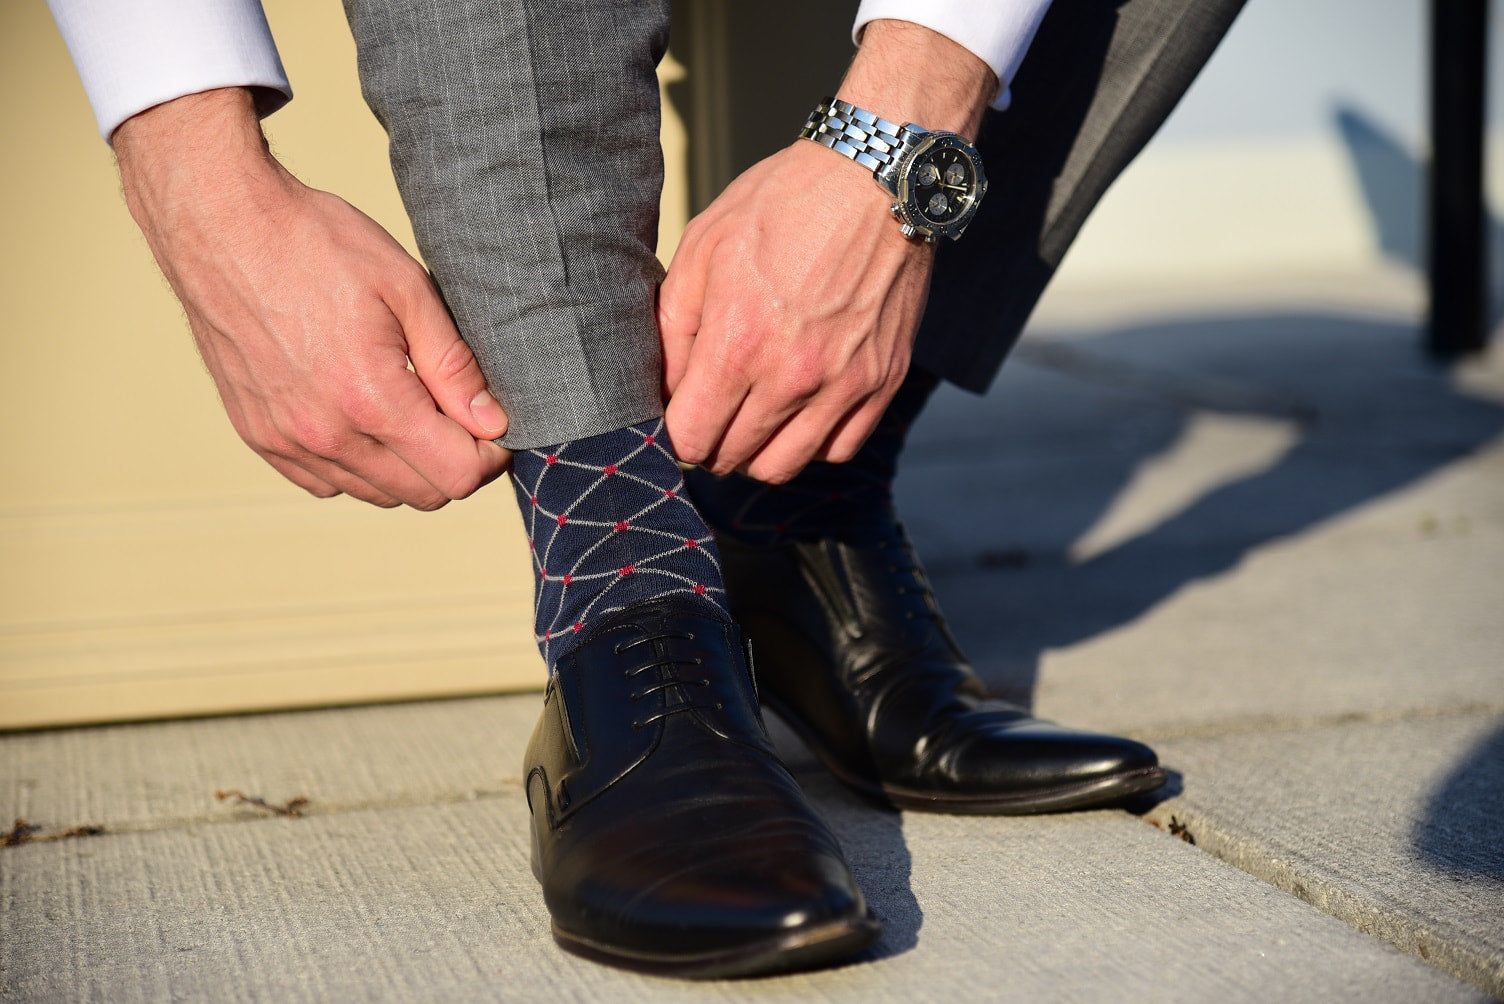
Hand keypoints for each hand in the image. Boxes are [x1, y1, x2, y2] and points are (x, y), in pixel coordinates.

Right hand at [114, 88, 510, 509]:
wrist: (221, 224)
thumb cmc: (317, 244)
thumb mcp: (407, 289)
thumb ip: (454, 366)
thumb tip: (493, 423)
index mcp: (370, 399)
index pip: (456, 476)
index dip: (488, 456)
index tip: (492, 424)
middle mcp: (325, 434)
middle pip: (421, 496)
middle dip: (454, 463)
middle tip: (458, 414)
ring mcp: (285, 441)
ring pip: (375, 494)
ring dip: (406, 467)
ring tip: (410, 407)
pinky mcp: (257, 435)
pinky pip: (325, 482)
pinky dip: (356, 465)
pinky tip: (361, 416)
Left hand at [658, 20, 994, 482]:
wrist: (875, 179)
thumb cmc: (781, 204)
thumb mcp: (703, 247)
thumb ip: (675, 326)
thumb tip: (664, 389)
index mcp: (738, 343)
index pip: (691, 437)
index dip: (675, 433)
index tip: (677, 414)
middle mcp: (792, 376)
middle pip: (733, 457)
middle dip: (711, 442)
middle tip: (710, 412)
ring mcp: (844, 384)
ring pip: (784, 465)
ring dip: (758, 451)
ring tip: (752, 416)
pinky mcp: (882, 381)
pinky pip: (838, 449)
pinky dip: (812, 443)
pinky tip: (799, 409)